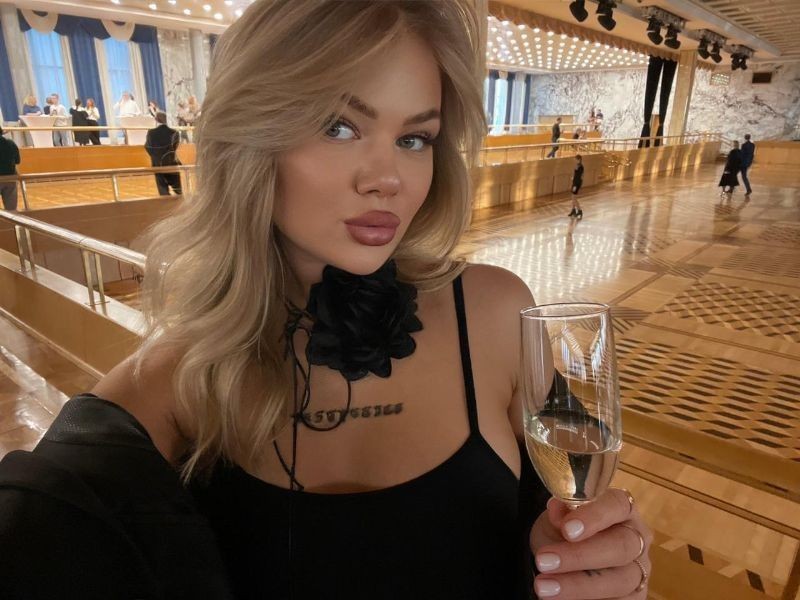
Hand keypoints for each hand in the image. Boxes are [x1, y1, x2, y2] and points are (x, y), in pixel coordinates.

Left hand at [529, 488, 651, 598]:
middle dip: (580, 556)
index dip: (594, 516)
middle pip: (620, 546)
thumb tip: (556, 509)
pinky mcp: (636, 598)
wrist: (566, 564)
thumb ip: (559, 514)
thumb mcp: (556, 521)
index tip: (567, 529)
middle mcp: (637, 538)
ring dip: (578, 586)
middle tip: (544, 561)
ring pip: (619, 580)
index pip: (617, 504)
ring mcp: (639, 570)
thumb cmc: (564, 535)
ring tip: (543, 586)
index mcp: (622, 509)